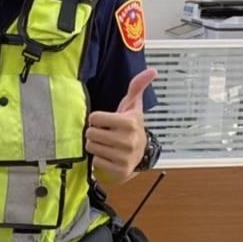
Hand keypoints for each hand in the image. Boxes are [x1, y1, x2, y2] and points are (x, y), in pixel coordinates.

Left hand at [86, 68, 156, 183]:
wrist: (139, 153)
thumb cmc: (129, 127)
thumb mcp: (132, 106)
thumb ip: (137, 86)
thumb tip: (152, 70)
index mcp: (130, 123)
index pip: (94, 118)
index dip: (97, 119)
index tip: (107, 122)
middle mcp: (129, 140)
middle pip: (90, 133)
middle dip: (95, 132)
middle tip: (106, 134)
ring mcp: (125, 157)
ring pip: (91, 147)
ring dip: (96, 146)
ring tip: (107, 144)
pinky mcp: (120, 170)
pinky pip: (95, 161)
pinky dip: (99, 159)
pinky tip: (109, 156)